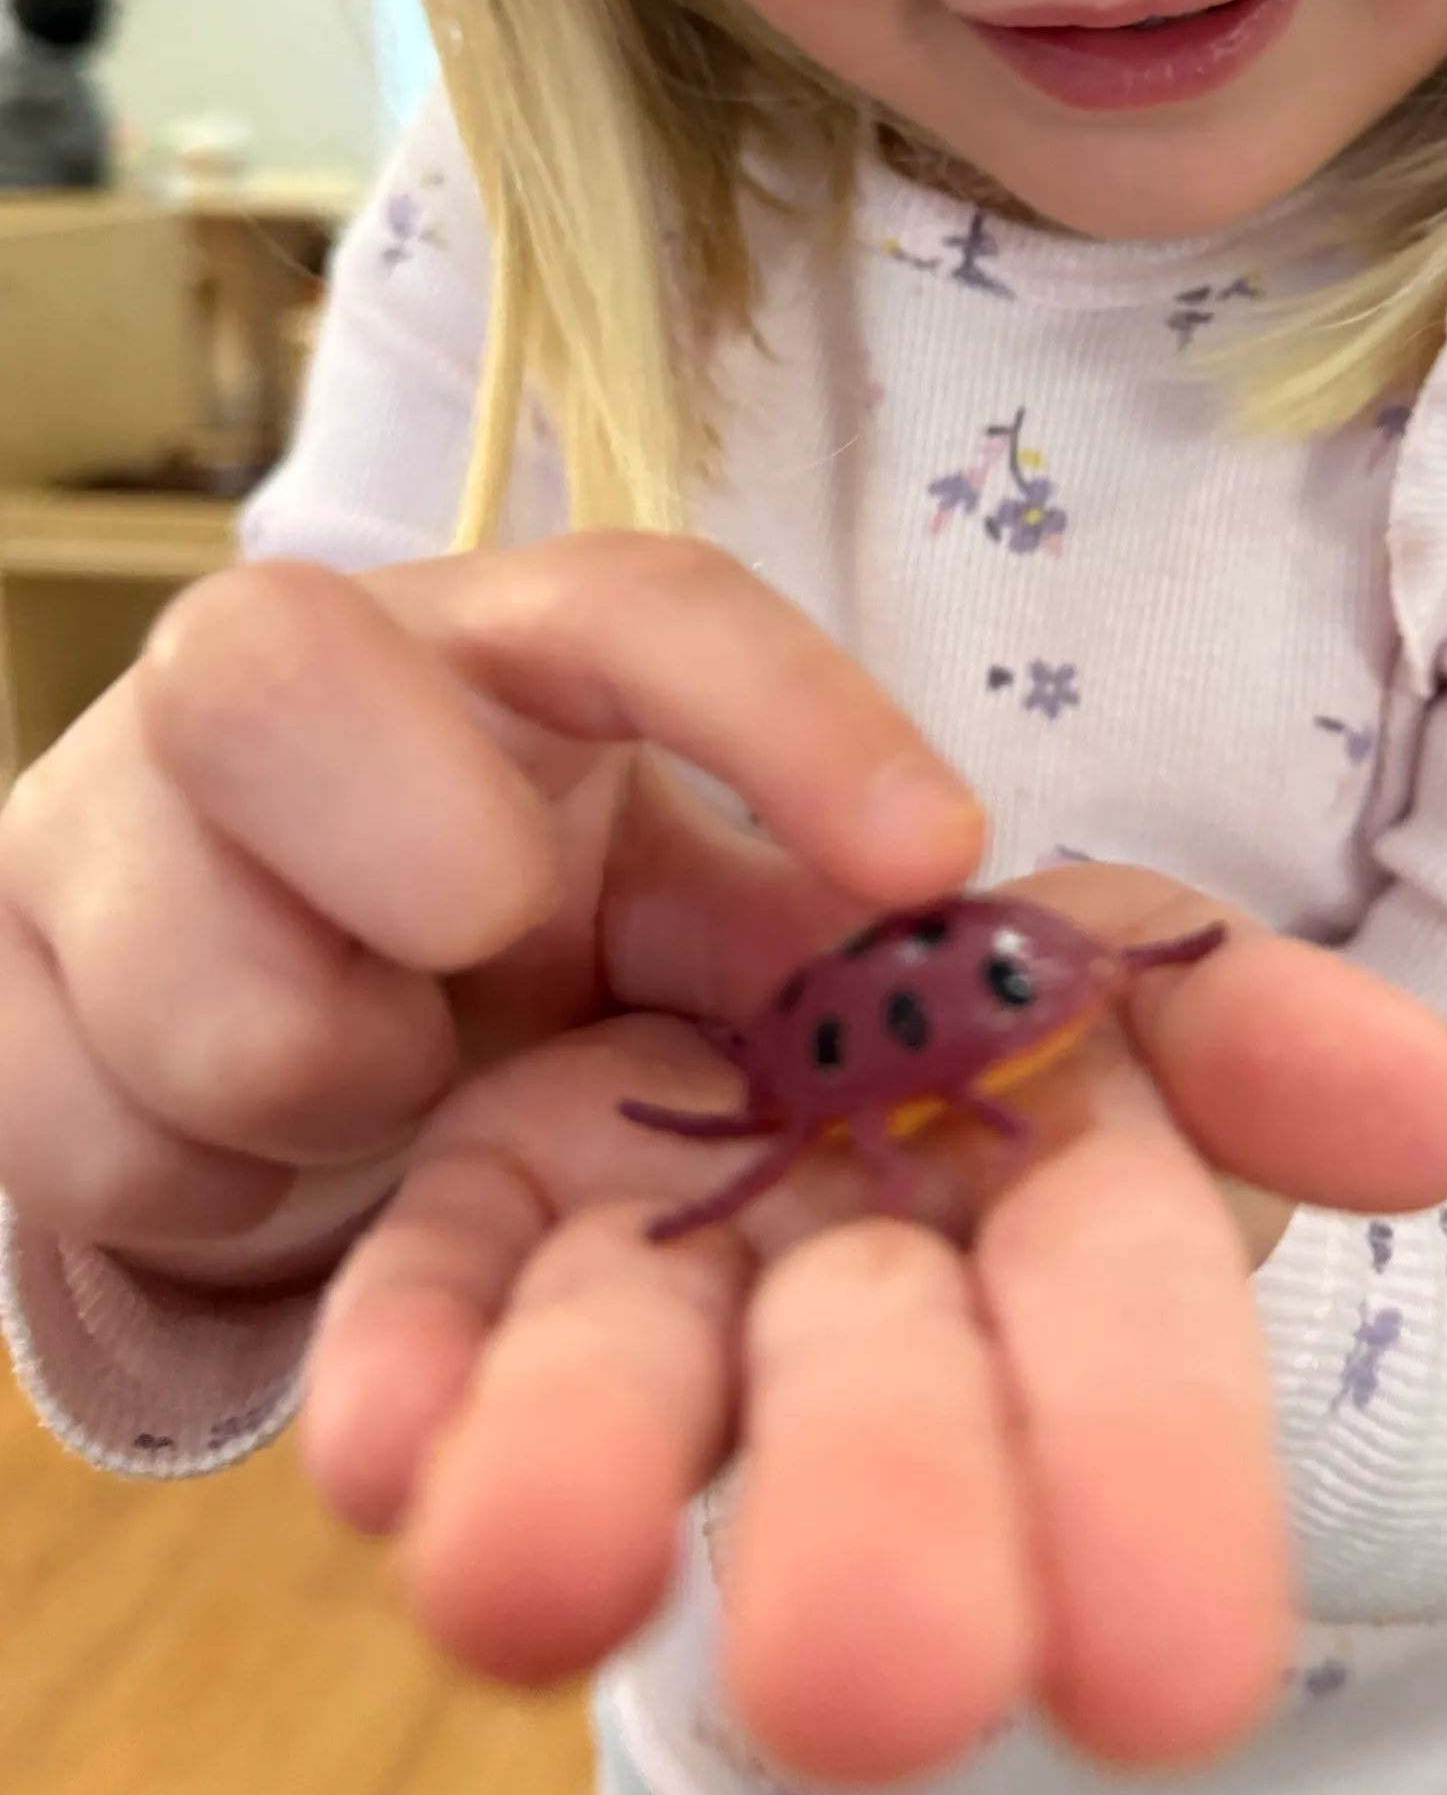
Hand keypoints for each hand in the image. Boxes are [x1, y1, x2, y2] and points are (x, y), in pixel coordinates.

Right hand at [0, 534, 984, 1295]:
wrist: (274, 1047)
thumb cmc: (513, 952)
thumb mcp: (671, 937)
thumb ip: (809, 948)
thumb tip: (1006, 988)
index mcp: (500, 643)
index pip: (638, 606)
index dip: (789, 711)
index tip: (936, 856)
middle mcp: (283, 673)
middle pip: (271, 662)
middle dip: (404, 838)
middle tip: (491, 945)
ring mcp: (101, 810)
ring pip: (202, 981)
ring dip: (341, 1092)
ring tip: (392, 1074)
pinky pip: (88, 1132)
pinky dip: (220, 1188)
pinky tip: (267, 1139)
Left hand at [299, 854, 1446, 1788]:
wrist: (724, 933)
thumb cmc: (980, 987)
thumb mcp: (1135, 986)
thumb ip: (1250, 1032)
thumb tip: (1436, 1115)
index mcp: (1047, 1202)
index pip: (1121, 1323)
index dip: (1145, 1466)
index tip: (1163, 1673)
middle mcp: (853, 1270)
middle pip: (874, 1381)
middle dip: (881, 1504)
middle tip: (865, 1683)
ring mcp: (657, 1258)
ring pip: (632, 1358)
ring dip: (584, 1460)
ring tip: (518, 1582)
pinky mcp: (478, 1214)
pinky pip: (438, 1285)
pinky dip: (414, 1360)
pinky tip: (371, 1444)